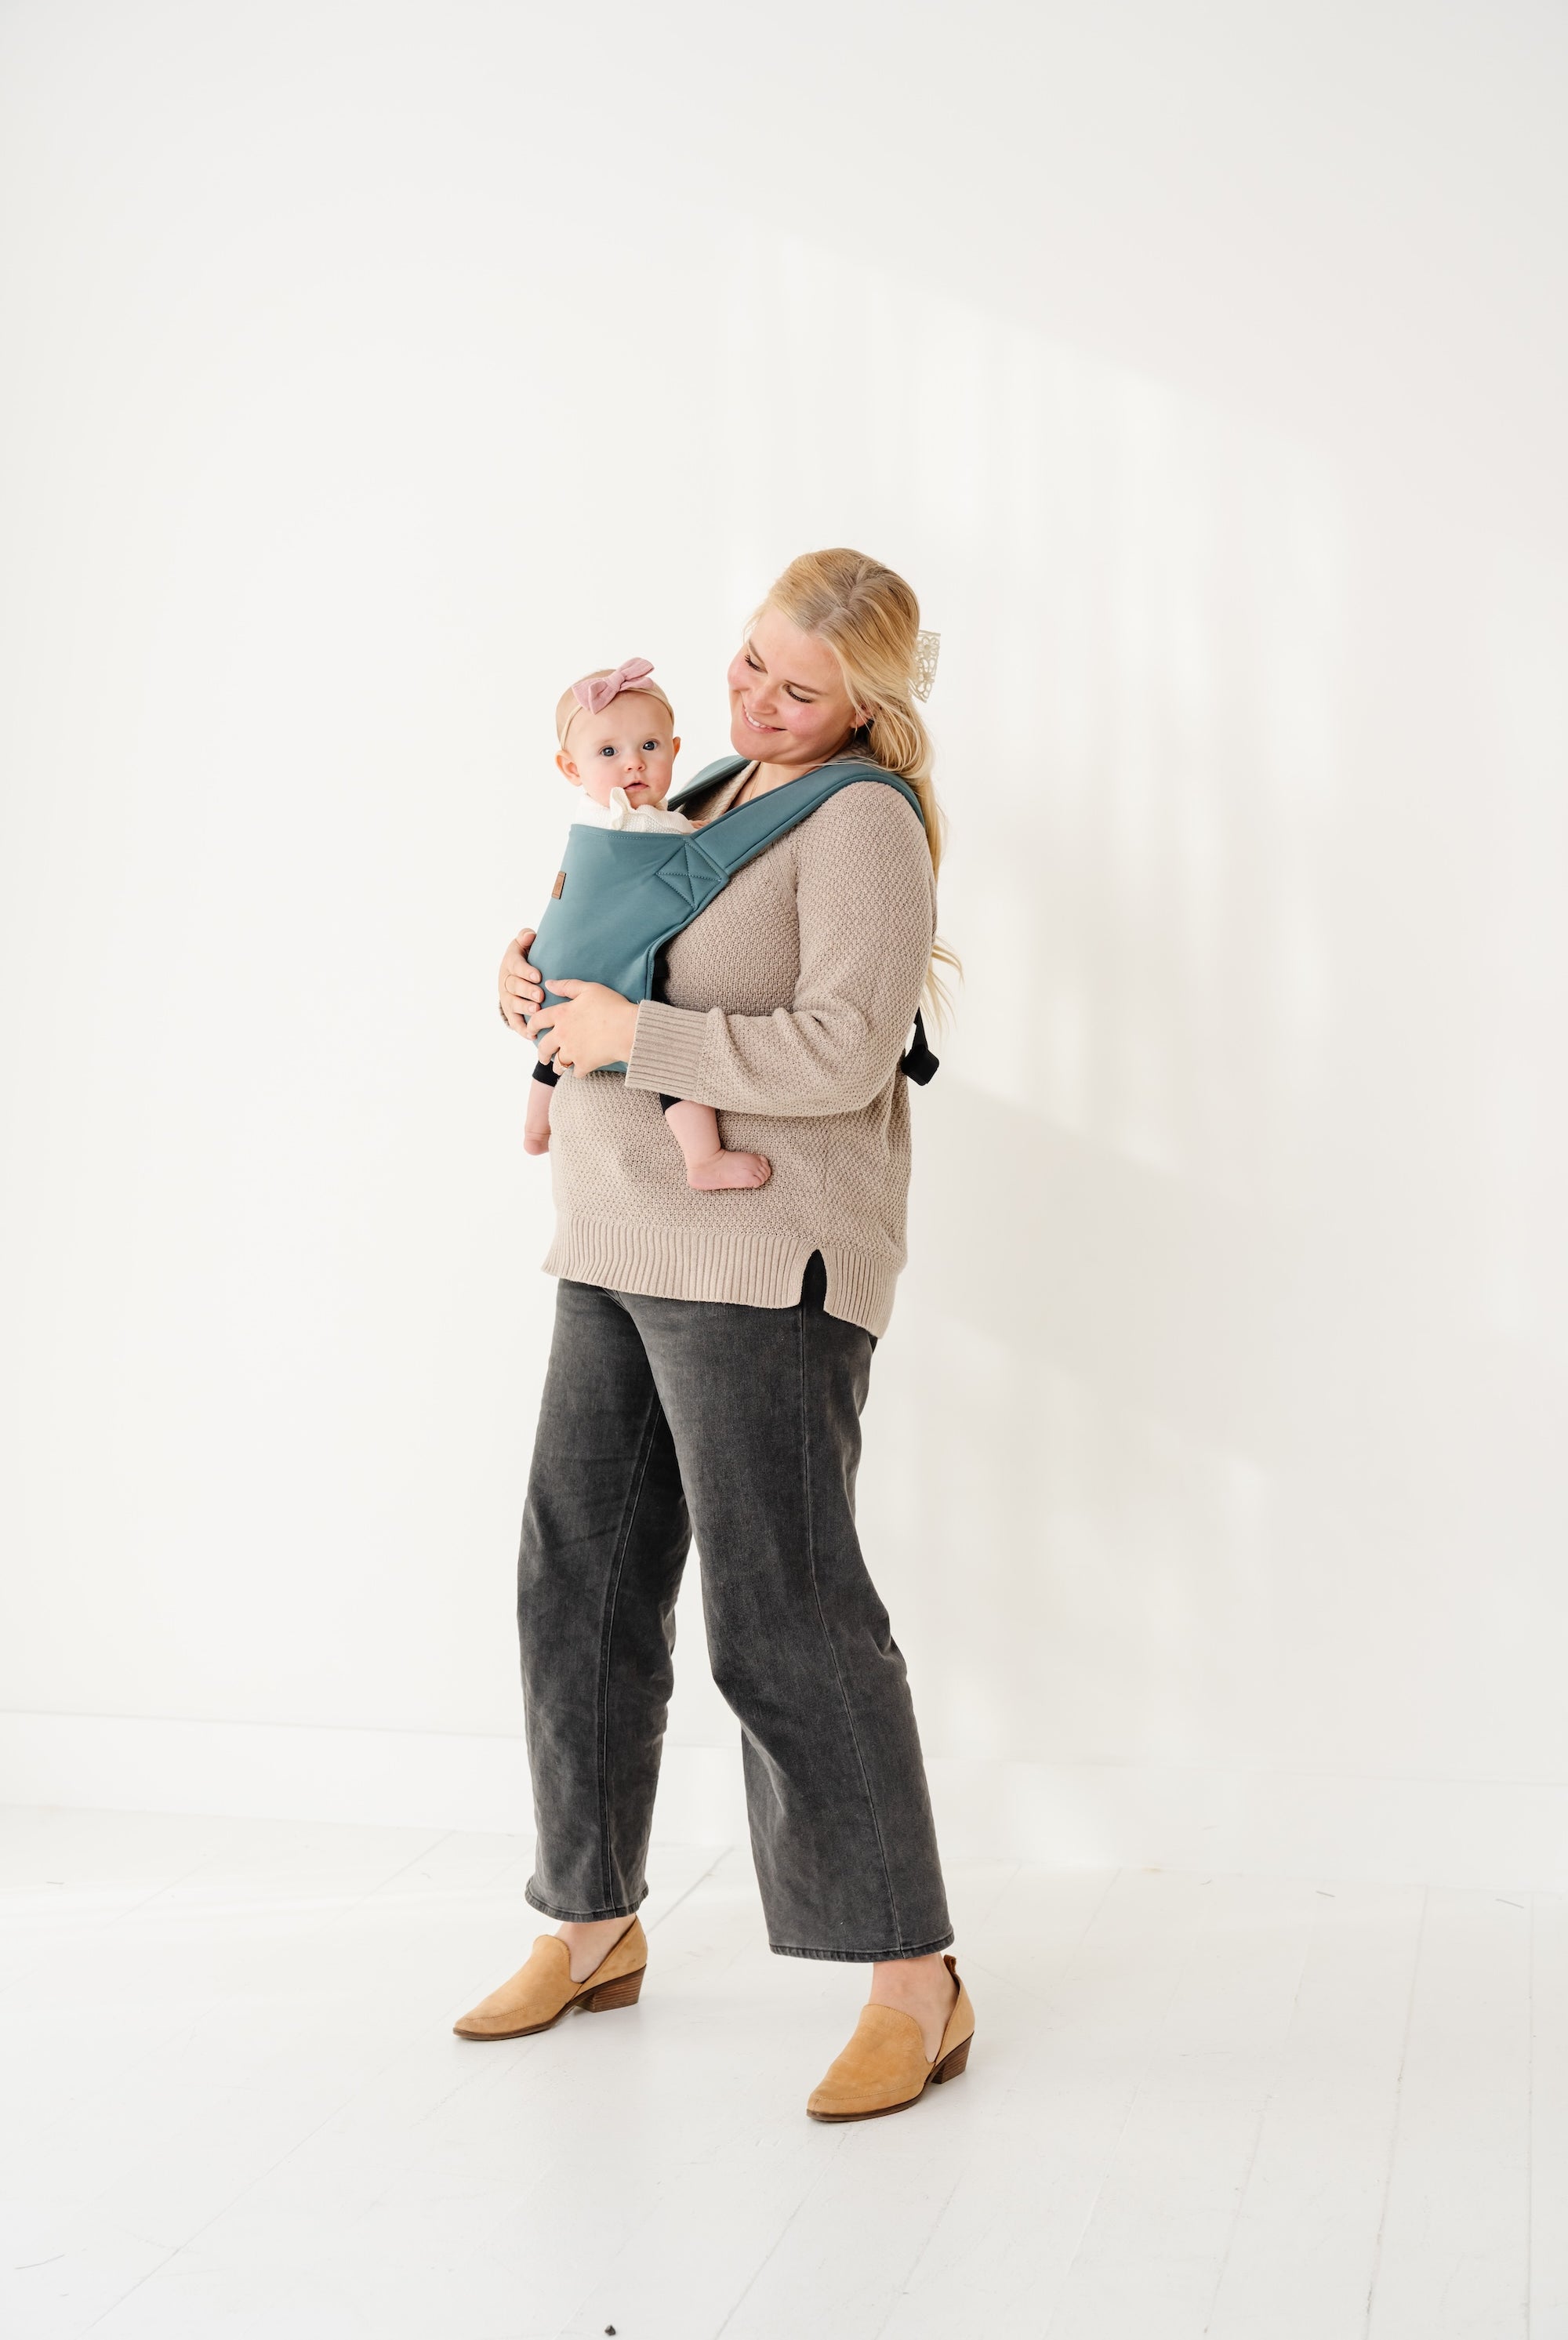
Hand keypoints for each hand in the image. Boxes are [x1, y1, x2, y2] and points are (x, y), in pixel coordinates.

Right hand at [499, 927, 543, 1031]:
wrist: (516, 973)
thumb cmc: (526, 956)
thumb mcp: (523, 944)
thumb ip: (525, 938)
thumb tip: (529, 935)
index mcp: (510, 963)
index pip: (515, 966)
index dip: (525, 971)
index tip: (537, 976)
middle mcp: (506, 980)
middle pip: (514, 986)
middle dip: (527, 991)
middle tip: (540, 996)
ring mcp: (507, 997)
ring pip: (512, 1004)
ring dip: (524, 1008)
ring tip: (535, 1012)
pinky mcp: (510, 1011)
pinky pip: (514, 1021)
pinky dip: (521, 1029)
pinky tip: (531, 1034)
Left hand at [524, 980, 638, 1076]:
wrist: (628, 1029)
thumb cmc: (612, 1006)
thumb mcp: (590, 989)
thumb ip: (567, 986)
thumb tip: (549, 984)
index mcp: (562, 1015)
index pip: (538, 1020)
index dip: (531, 1025)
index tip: (530, 1031)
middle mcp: (562, 1035)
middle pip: (544, 1048)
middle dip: (542, 1054)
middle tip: (543, 1057)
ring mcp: (572, 1052)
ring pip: (558, 1064)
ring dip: (558, 1066)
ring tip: (560, 1067)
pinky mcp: (584, 1064)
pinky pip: (576, 1073)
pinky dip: (578, 1072)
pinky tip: (581, 1070)